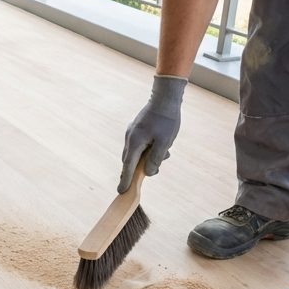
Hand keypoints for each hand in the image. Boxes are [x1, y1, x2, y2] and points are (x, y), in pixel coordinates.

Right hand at [119, 75, 186, 190]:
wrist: (166, 97)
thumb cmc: (167, 120)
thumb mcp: (165, 143)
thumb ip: (155, 159)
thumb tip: (148, 173)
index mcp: (135, 143)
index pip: (128, 167)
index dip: (126, 180)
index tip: (121, 191)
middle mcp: (130, 138)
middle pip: (130, 161)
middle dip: (141, 168)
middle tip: (156, 168)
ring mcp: (132, 132)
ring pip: (135, 153)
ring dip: (147, 157)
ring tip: (165, 152)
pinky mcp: (136, 128)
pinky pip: (138, 144)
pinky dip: (147, 149)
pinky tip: (160, 144)